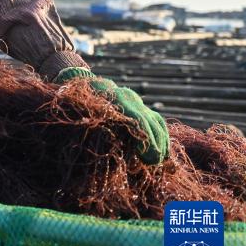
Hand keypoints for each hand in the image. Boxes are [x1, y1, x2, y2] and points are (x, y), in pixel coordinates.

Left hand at [55, 67, 169, 164]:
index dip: (144, 136)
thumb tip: (102, 146)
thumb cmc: (81, 102)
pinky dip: (162, 135)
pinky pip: (156, 121)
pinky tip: (164, 151)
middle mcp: (129, 98)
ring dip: (161, 141)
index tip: (147, 155)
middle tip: (155, 162)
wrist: (86, 83)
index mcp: (115, 98)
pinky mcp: (141, 107)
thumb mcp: (85, 109)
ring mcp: (137, 102)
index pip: (137, 118)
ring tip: (162, 160)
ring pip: (156, 120)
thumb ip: (93, 123)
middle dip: (155, 142)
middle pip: (149, 120)